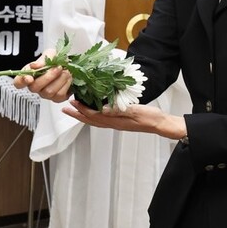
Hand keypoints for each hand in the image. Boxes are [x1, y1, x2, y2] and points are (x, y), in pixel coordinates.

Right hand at [13, 49, 72, 102]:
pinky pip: (60, 95)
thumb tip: (35, 66)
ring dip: (60, 79)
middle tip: (58, 67)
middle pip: (35, 87)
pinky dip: (66, 84)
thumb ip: (42, 60)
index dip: (21, 81)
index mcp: (29, 75)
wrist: (70, 65)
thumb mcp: (49, 54)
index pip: (18, 82)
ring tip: (66, 71)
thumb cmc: (56, 60)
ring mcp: (45, 94)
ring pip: (49, 92)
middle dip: (49, 76)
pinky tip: (68, 78)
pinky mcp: (57, 98)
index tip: (29, 77)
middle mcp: (35, 86)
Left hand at [62, 99, 187, 139]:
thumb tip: (101, 110)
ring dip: (83, 115)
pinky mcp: (120, 121)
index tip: (72, 103)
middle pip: (91, 120)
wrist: (160, 124)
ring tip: (74, 109)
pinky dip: (93, 115)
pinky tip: (93, 111)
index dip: (81, 110)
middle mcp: (113, 124)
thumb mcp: (134, 111)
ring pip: (95, 120)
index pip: (94, 115)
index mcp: (115, 121)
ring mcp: (116, 124)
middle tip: (65, 109)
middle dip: (77, 114)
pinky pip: (102, 119)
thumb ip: (118, 110)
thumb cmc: (150, 117)